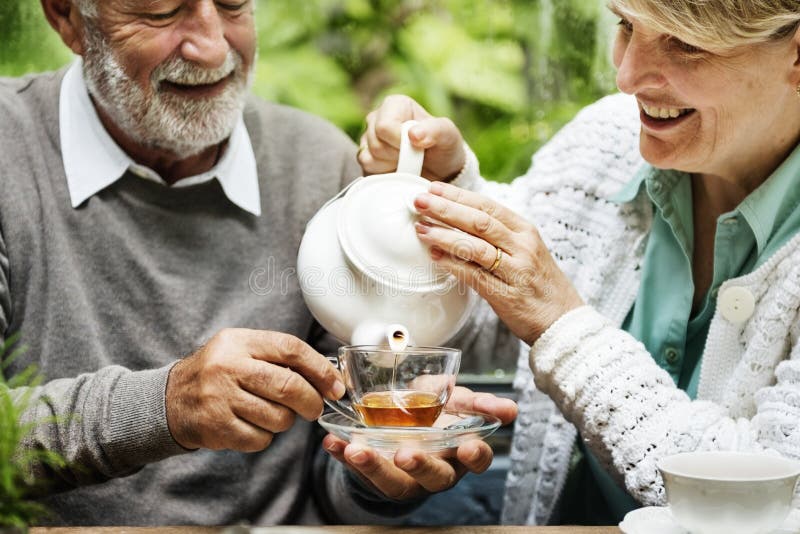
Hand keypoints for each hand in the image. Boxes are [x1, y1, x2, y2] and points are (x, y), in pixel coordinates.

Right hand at [166, 329, 344, 450]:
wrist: (170, 399)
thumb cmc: (220, 373)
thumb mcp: (242, 350)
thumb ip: (280, 357)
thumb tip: (329, 374)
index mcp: (239, 342)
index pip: (291, 349)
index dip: (320, 369)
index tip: (335, 386)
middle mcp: (228, 367)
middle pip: (288, 386)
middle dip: (311, 401)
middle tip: (314, 408)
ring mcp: (220, 398)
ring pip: (278, 417)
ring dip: (285, 421)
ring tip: (271, 413)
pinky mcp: (216, 428)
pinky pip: (260, 439)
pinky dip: (265, 437)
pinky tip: (252, 425)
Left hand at [322, 386, 516, 500]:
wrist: (403, 423)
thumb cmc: (436, 414)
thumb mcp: (457, 402)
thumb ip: (478, 403)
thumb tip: (508, 408)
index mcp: (460, 452)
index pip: (475, 461)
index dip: (474, 456)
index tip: (467, 446)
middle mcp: (435, 469)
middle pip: (433, 477)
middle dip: (420, 466)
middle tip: (405, 454)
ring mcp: (404, 476)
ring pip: (393, 482)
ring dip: (374, 466)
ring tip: (356, 449)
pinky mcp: (375, 474)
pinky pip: (358, 470)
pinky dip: (343, 456)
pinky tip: (333, 442)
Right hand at [359, 94, 465, 181]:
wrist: (440, 170)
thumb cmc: (443, 147)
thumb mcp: (448, 135)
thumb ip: (435, 130)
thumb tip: (413, 134)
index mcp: (395, 104)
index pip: (384, 126)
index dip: (399, 142)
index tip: (417, 146)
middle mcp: (377, 117)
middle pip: (376, 143)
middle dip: (397, 155)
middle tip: (414, 155)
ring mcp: (368, 137)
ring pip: (369, 157)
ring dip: (392, 164)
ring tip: (407, 160)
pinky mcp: (364, 156)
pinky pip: (366, 167)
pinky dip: (384, 172)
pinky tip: (397, 167)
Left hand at [413, 182, 584, 344]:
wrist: (563, 320)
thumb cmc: (539, 285)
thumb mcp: (526, 251)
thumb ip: (499, 236)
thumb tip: (460, 219)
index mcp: (525, 231)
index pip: (488, 205)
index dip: (458, 196)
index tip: (434, 188)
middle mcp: (522, 247)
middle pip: (479, 221)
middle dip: (446, 209)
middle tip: (420, 202)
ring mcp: (515, 270)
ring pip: (475, 246)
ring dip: (444, 236)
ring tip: (422, 229)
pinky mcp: (506, 295)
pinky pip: (474, 276)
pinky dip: (452, 265)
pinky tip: (435, 257)